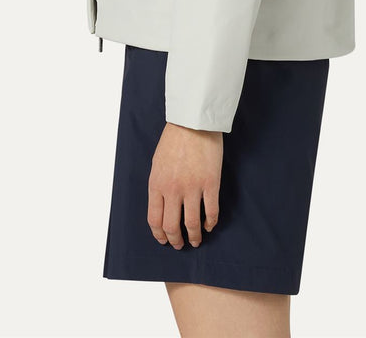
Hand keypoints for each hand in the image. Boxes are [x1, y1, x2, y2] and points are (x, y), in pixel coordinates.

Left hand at [147, 121, 222, 248]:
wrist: (193, 121)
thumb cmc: (174, 138)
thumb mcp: (157, 163)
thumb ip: (159, 185)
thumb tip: (162, 205)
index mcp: (156, 184)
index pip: (155, 219)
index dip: (159, 234)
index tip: (164, 240)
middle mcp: (172, 190)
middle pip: (172, 226)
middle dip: (175, 240)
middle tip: (180, 244)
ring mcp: (192, 187)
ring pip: (191, 224)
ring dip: (194, 236)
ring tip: (197, 240)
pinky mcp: (211, 183)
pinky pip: (211, 211)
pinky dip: (210, 223)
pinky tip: (210, 225)